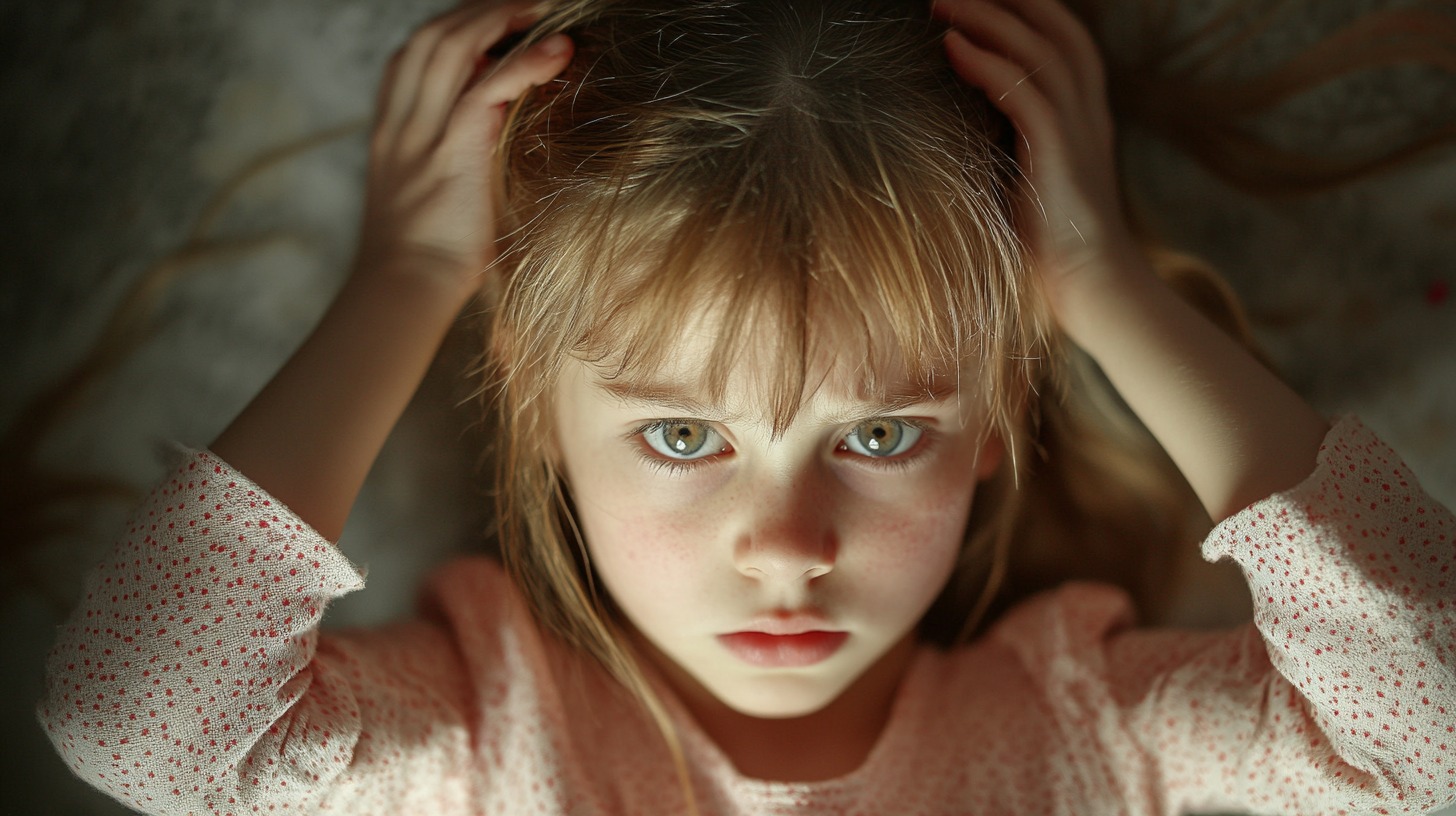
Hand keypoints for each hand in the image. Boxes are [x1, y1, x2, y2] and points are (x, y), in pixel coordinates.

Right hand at [357, 1, 571, 297]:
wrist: (404, 290)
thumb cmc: (424, 260)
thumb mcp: (429, 199)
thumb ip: (450, 162)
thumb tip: (489, 145)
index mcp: (392, 131)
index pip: (412, 55)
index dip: (452, 28)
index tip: (492, 24)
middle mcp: (401, 123)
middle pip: (432, 36)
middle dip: (478, 11)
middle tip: (524, 7)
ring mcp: (421, 133)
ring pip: (453, 47)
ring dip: (499, 20)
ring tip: (541, 11)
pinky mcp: (451, 150)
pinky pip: (486, 88)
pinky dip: (524, 63)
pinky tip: (557, 52)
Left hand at [933, 0, 1142, 337]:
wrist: (1094, 291)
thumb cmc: (1051, 249)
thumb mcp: (1027, 182)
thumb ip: (1007, 146)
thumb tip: (955, 127)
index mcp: (1084, 116)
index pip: (1064, 39)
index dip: (1025, 9)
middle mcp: (1087, 113)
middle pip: (1055, 28)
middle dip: (1005, 0)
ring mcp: (1078, 131)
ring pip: (1038, 49)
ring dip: (987, 19)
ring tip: (941, 3)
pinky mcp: (1061, 155)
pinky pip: (1024, 93)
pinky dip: (986, 64)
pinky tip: (952, 48)